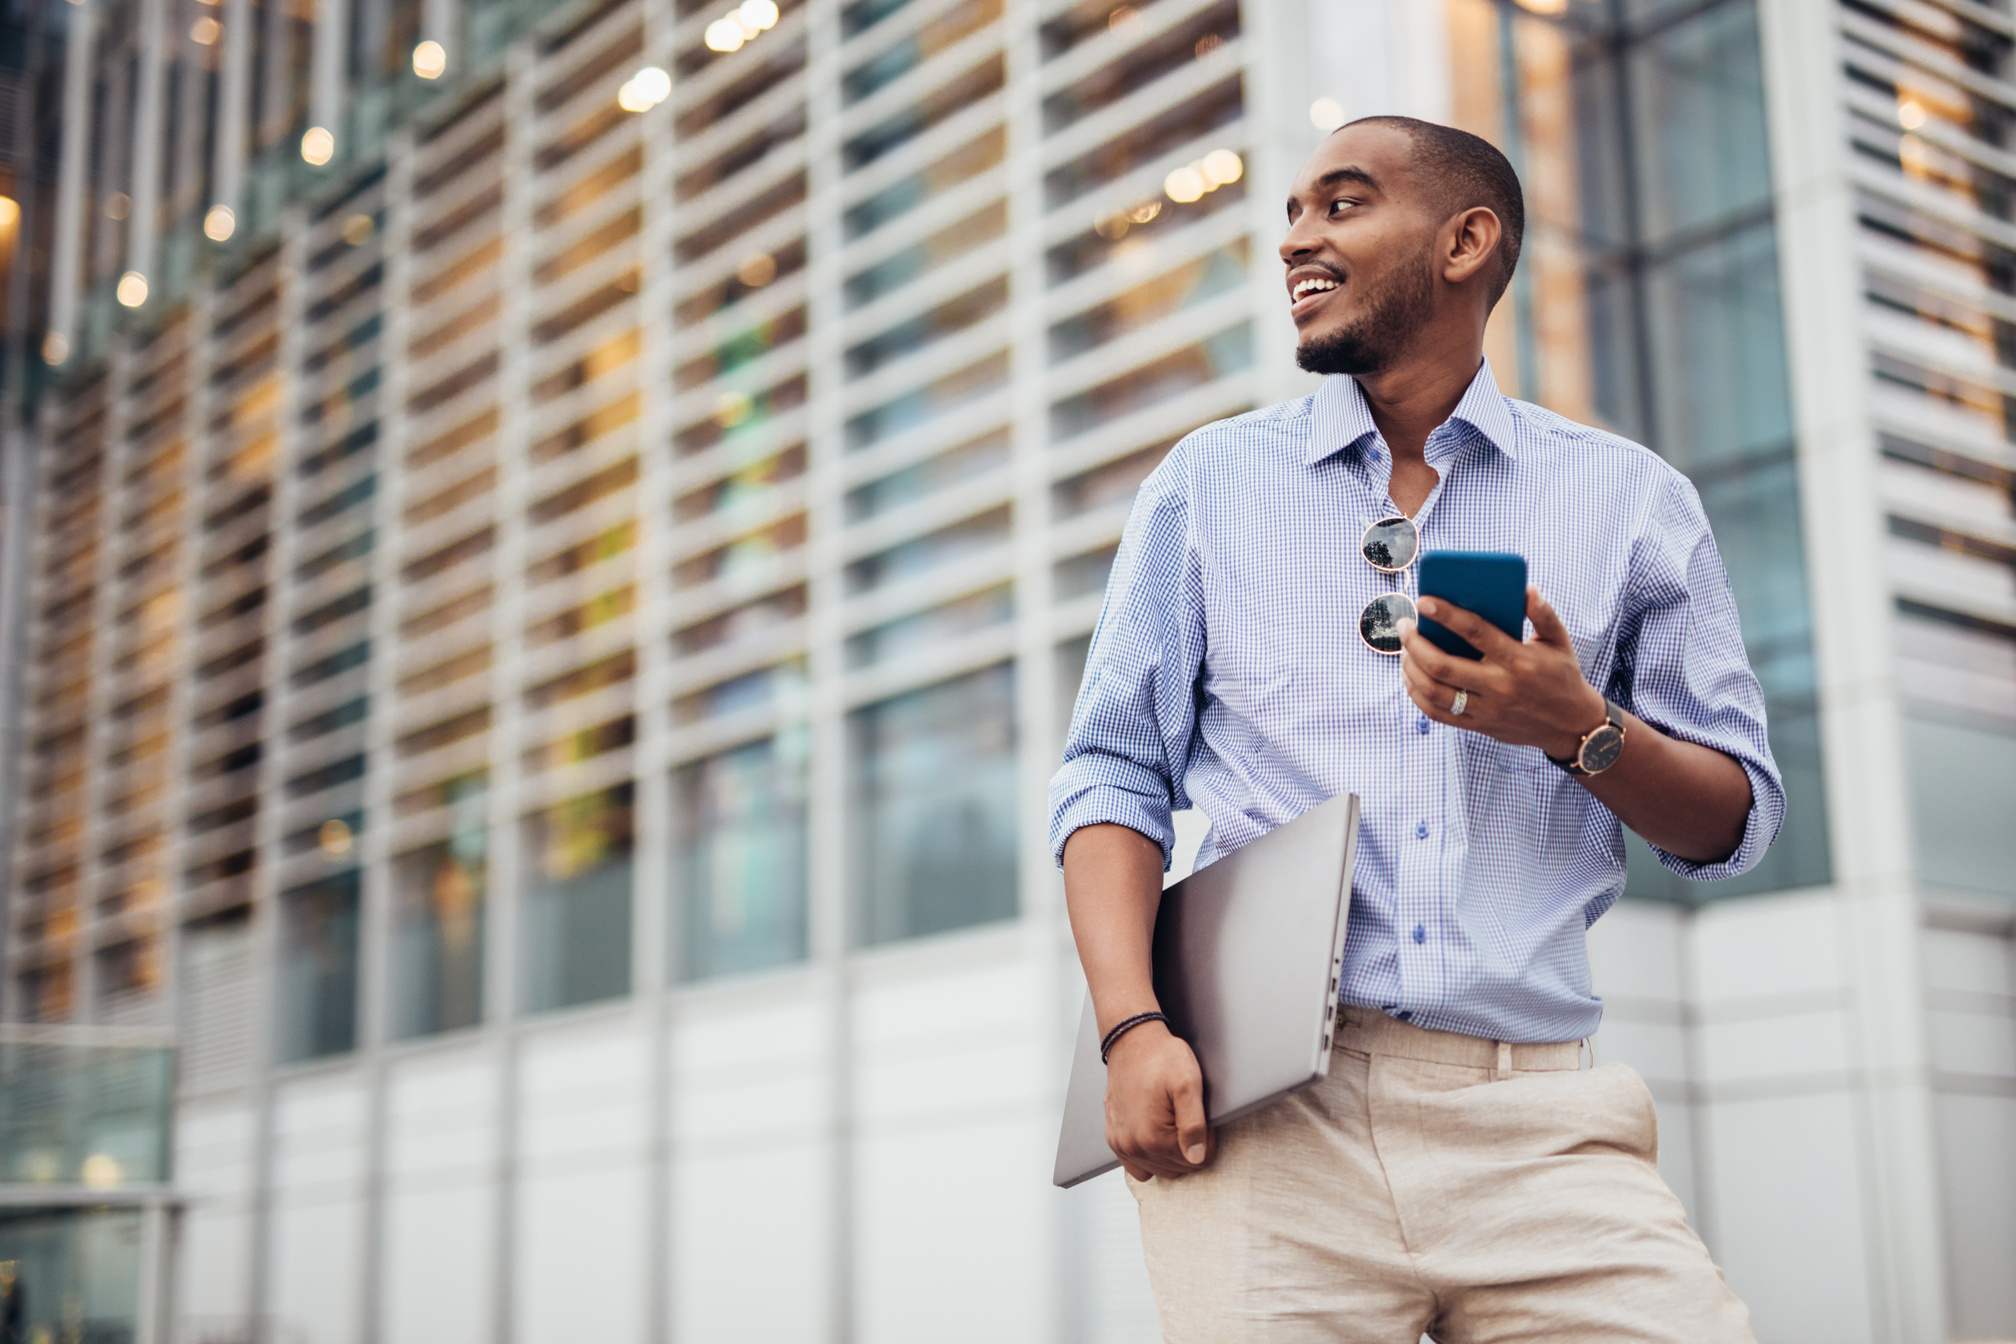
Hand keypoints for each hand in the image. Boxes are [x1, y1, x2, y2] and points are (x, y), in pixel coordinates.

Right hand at [1103, 1020, 1214, 1180]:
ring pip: (1160, 1170)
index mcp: (1154, 1137)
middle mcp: (1134, 1146)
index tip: (1199, 1115)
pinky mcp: (1114, 1139)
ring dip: (1170, 1152)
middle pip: (1179, 1168)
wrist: (1132, 1042)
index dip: (1206, 1139)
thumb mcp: (1188, 1084)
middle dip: (1188, 1146)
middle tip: (1185, 1115)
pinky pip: (1137, 1167)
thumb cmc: (1162, 1058)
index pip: (1197, 1161)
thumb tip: (1196, 1158)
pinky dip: (1149, 1157)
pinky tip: (1154, 1134)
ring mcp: (1121, 1144)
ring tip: (1170, 1121)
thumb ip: (1194, 1124)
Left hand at [1398, 586, 1606, 759]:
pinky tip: (1411, 676)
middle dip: (1415, 643)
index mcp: (1519, 660)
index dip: (1446, 615)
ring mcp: (1487, 710)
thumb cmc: (1562, 675)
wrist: (1571, 725)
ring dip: (1411, 669)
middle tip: (1404, 625)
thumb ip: (1543, 612)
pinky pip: (1438, 713)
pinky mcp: (1479, 726)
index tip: (1423, 601)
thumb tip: (1526, 589)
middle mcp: (1500, 687)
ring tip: (1404, 649)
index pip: (1476, 633)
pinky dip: (1417, 694)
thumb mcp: (1559, 640)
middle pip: (1443, 666)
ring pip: (1434, 692)